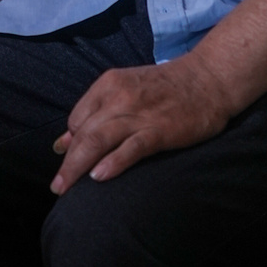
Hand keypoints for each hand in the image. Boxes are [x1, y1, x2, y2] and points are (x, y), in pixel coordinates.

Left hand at [51, 49, 235, 191]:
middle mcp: (118, 97)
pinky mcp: (160, 130)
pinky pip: (131, 147)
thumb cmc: (167, 87)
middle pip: (83, 133)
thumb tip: (64, 141)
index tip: (68, 162)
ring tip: (66, 188)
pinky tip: (99, 177)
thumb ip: (97, 112)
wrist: (209, 78)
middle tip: (57, 187)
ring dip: (78, 167)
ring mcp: (139, 113)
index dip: (71, 143)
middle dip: (67, 163)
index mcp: (108, 84)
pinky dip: (113, 162)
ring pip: (99, 140)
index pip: (77, 119)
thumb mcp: (127, 89)